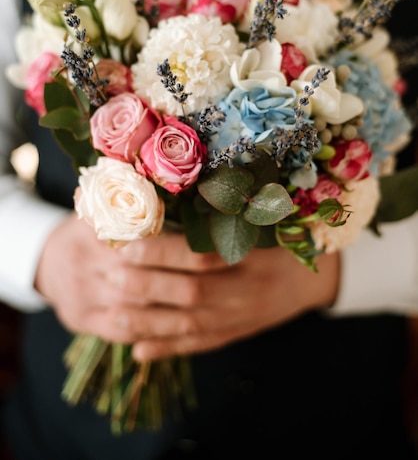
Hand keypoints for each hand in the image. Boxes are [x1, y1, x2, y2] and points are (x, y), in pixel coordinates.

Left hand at [125, 235, 339, 359]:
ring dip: (149, 323)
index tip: (128, 244)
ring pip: (191, 326)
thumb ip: (219, 217)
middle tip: (111, 277)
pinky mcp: (237, 335)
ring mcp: (241, 318)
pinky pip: (200, 346)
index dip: (164, 252)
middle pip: (192, 294)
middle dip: (148, 287)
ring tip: (112, 315)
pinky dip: (168, 350)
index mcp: (254, 256)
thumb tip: (164, 205)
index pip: (203, 256)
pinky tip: (138, 351)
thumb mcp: (259, 222)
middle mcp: (247, 291)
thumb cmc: (279, 239)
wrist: (314, 278)